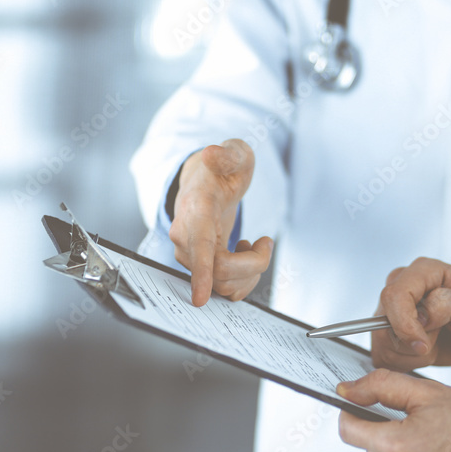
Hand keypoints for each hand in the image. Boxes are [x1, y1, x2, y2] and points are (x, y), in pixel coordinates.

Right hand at [169, 139, 273, 305]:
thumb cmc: (223, 169)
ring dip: (250, 271)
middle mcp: (185, 236)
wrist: (206, 182)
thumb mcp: (235, 154)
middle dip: (253, 264)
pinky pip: (224, 289)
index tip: (200, 298)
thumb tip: (212, 153)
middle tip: (265, 242)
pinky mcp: (198, 266)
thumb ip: (228, 153)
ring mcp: (189, 254)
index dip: (201, 272)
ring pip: (222, 284)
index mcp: (195, 209)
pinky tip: (244, 255)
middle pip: (218, 271)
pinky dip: (244, 280)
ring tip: (255, 245)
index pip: (197, 244)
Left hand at [338, 369, 450, 451]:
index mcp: (397, 448)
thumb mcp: (426, 391)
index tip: (364, 402)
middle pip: (367, 445)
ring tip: (430, 432)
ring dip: (398, 443)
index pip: (348, 430)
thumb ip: (380, 386)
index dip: (353, 410)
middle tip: (415, 415)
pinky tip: (435, 448)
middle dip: (382, 426)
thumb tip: (347, 389)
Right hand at [371, 257, 450, 370]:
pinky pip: (383, 352)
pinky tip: (423, 352)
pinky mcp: (388, 327)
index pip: (395, 294)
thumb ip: (449, 304)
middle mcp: (403, 284)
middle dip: (410, 343)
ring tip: (433, 346)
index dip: (405, 324)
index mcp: (425, 271)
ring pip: (381, 339)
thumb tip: (420, 315)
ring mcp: (392, 306)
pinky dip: (404, 361)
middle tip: (434, 344)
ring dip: (409, 354)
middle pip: (383, 319)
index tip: (423, 345)